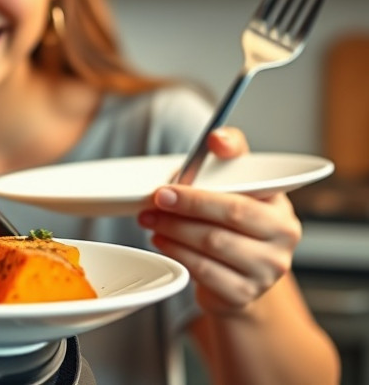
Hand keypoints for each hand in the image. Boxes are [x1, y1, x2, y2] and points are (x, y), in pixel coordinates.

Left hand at [137, 127, 302, 314]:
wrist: (237, 278)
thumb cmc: (233, 224)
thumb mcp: (237, 186)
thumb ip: (230, 155)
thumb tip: (217, 138)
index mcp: (281, 206)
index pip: (249, 189)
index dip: (215, 178)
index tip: (178, 176)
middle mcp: (283, 239)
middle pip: (229, 216)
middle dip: (186, 206)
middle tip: (155, 199)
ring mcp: (266, 270)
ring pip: (212, 244)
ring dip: (173, 229)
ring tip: (150, 219)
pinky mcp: (243, 294)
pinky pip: (203, 271)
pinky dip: (176, 253)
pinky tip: (161, 241)